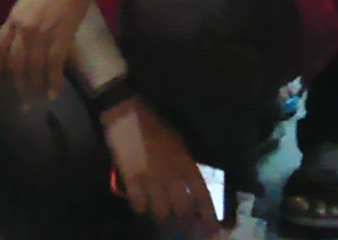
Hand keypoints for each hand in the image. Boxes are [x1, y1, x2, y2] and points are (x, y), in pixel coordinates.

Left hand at [0, 0, 91, 101]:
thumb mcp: (29, 3)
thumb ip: (24, 22)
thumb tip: (25, 42)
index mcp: (12, 19)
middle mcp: (22, 28)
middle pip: (14, 64)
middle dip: (16, 87)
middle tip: (21, 106)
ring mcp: (40, 33)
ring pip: (33, 68)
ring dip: (34, 88)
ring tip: (37, 102)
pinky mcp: (60, 36)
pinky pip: (53, 66)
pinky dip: (52, 82)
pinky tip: (54, 93)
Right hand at [101, 98, 218, 237]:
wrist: (125, 111)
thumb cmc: (153, 123)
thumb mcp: (177, 140)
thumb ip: (184, 162)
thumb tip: (191, 185)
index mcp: (184, 161)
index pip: (201, 193)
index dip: (208, 214)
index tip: (212, 230)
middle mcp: (170, 172)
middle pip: (182, 207)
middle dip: (185, 222)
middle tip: (184, 229)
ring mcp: (149, 175)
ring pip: (160, 210)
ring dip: (162, 217)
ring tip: (161, 218)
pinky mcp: (130, 176)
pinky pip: (138, 203)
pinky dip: (141, 208)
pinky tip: (141, 207)